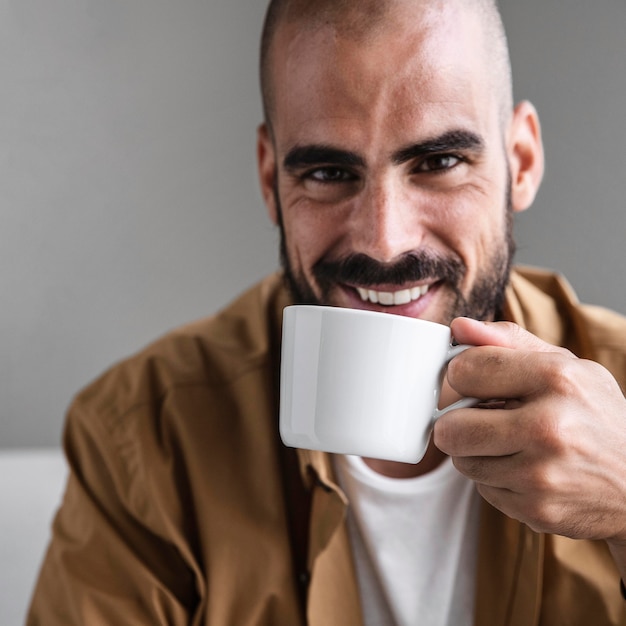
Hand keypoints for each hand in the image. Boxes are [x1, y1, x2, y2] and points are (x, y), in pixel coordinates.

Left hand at [433, 317, 625, 550]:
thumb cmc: (594, 415)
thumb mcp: (565, 366)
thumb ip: (508, 341)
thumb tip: (458, 327)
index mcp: (556, 379)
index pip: (466, 370)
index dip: (459, 375)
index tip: (470, 381)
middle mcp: (549, 427)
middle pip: (451, 426)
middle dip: (455, 422)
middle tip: (474, 419)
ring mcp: (542, 473)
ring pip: (461, 461)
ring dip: (475, 453)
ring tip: (507, 444)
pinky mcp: (536, 508)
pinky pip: (482, 489)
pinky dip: (494, 479)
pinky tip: (523, 469)